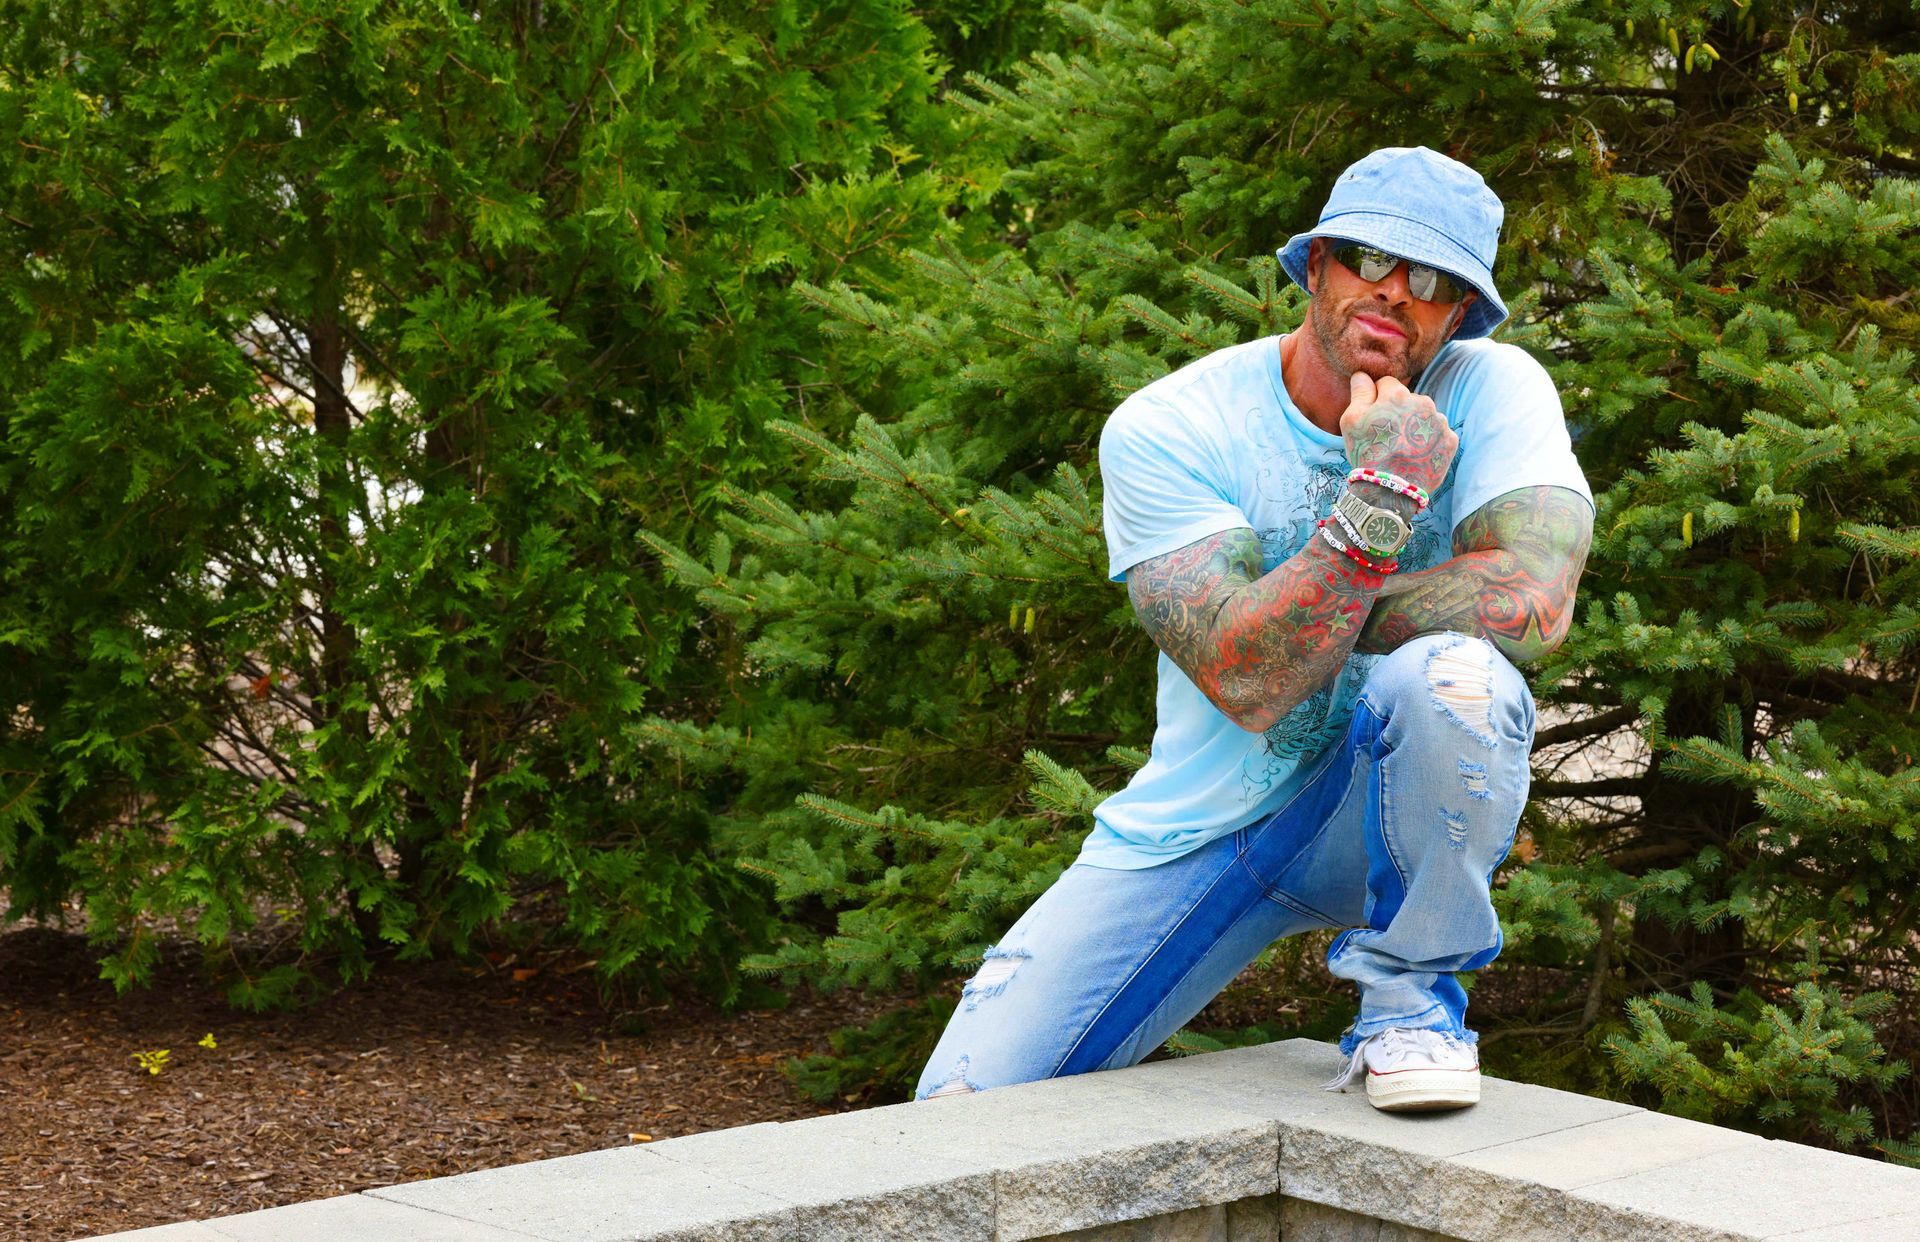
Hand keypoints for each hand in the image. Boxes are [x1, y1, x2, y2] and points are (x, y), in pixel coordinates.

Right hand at [1338, 372, 1458, 494]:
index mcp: (1398, 395)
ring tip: (1402, 448)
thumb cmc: (1367, 454)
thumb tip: (1362, 374)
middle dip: (1398, 412)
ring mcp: (1440, 422)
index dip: (1376, 399)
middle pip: (1408, 400)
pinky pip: (1437, 434)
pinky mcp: (1451, 441)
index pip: (1386, 384)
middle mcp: (1424, 403)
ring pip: (1424, 417)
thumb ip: (1359, 392)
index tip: (1372, 417)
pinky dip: (1428, 442)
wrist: (1392, 492)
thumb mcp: (1351, 421)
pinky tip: (1416, 455)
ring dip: (1414, 426)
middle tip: (1387, 436)